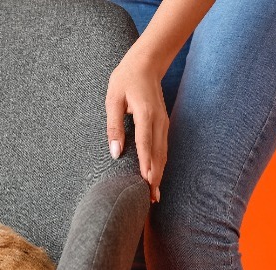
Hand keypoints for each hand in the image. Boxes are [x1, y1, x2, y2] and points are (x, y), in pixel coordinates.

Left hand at [106, 51, 168, 203]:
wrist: (146, 63)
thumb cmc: (125, 79)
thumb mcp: (112, 100)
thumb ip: (113, 126)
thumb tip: (115, 152)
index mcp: (145, 114)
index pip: (146, 145)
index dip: (147, 165)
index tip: (146, 184)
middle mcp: (158, 120)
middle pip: (158, 154)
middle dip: (155, 177)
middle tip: (152, 199)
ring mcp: (163, 122)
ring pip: (163, 152)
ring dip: (159, 173)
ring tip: (155, 193)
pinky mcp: (163, 123)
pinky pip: (163, 147)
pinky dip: (160, 163)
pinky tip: (156, 175)